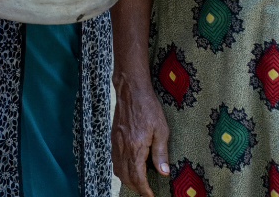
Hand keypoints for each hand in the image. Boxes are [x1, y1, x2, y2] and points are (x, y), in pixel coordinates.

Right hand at [112, 61, 170, 193]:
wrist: (131, 91)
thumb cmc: (148, 108)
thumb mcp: (161, 130)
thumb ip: (161, 152)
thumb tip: (164, 172)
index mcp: (135, 147)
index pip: (137, 176)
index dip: (144, 189)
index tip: (150, 195)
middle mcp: (123, 148)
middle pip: (126, 176)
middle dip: (136, 188)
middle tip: (146, 192)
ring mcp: (116, 143)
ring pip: (118, 170)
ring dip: (127, 180)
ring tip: (138, 183)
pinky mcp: (114, 138)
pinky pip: (114, 160)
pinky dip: (121, 169)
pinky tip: (128, 168)